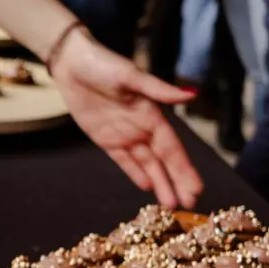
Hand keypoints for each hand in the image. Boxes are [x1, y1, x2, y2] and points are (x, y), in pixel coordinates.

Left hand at [49, 29, 202, 208]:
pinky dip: (135, 172)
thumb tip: (191, 95)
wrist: (72, 63)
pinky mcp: (105, 138)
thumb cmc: (104, 64)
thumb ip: (160, 90)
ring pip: (146, 164)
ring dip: (159, 183)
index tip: (196, 189)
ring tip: (170, 204)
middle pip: (163, 161)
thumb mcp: (131, 77)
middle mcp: (142, 128)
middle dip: (176, 182)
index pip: (173, 149)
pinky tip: (146, 187)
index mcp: (152, 115)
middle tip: (189, 205)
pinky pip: (123, 160)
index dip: (184, 170)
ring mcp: (124, 134)